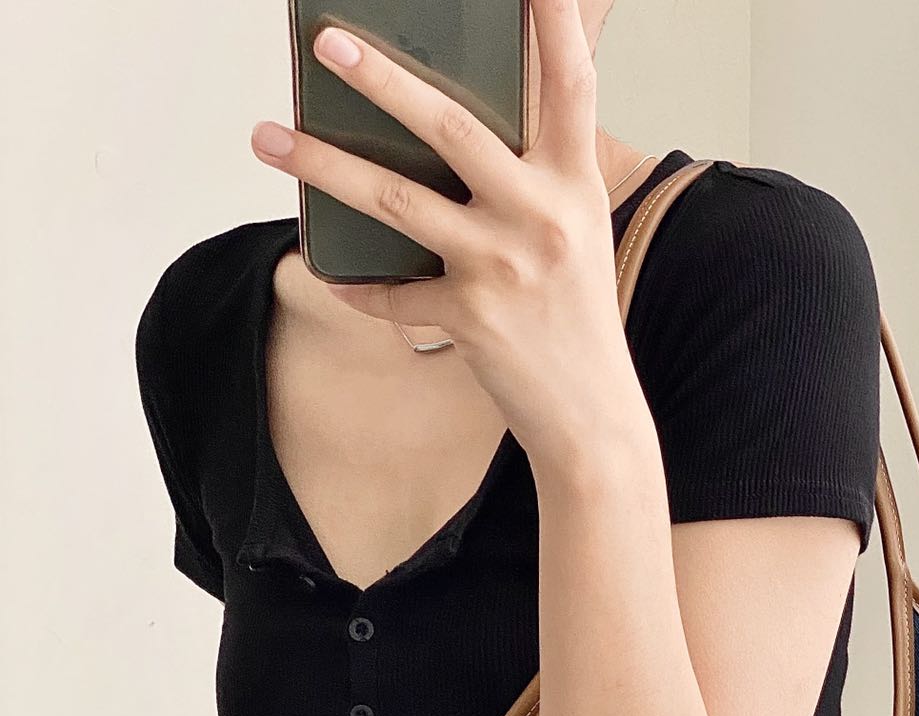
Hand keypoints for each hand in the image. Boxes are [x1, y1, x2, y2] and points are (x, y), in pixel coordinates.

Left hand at [250, 0, 646, 470]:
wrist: (592, 418)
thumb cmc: (576, 317)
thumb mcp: (575, 231)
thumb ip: (532, 174)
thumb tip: (447, 119)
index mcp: (576, 183)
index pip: (572, 84)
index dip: (555, 22)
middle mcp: (542, 216)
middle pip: (453, 127)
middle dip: (383, 79)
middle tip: (327, 41)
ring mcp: (503, 266)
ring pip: (398, 200)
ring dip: (325, 165)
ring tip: (269, 136)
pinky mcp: (471, 317)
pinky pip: (394, 293)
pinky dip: (358, 284)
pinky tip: (329, 271)